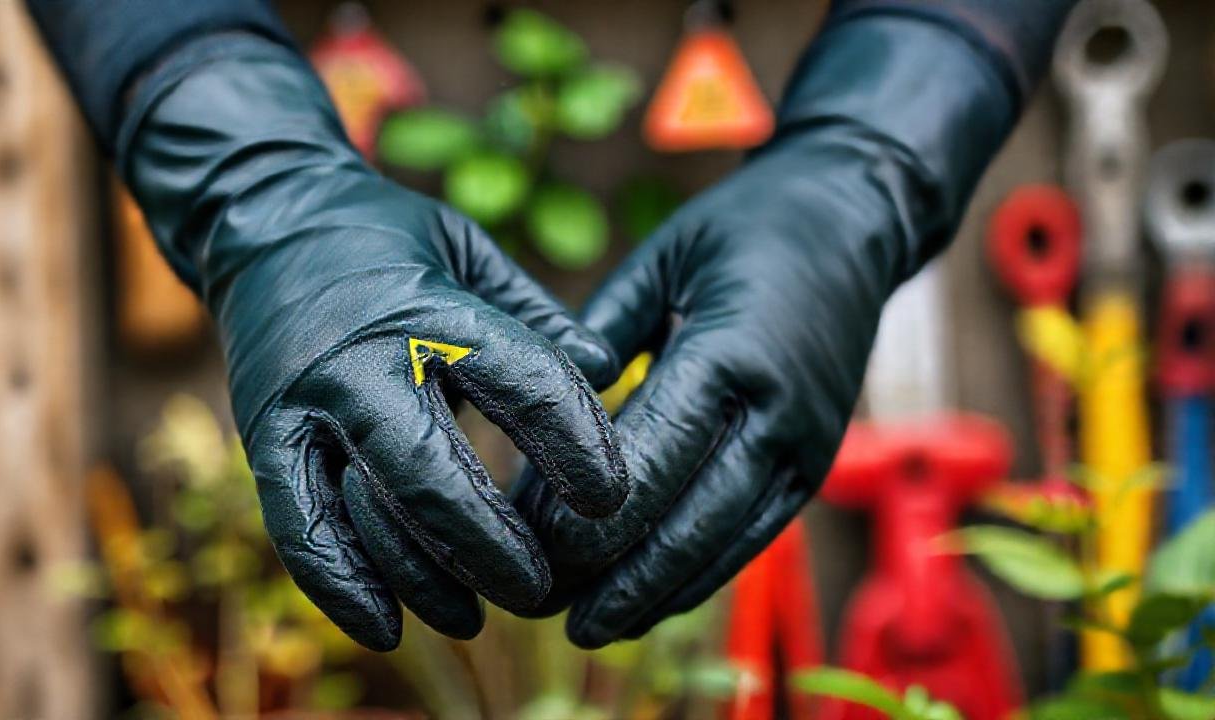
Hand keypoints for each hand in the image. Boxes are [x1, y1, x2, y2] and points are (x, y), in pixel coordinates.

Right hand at [122, 36, 625, 649]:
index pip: (519, 382)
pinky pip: (297, 528)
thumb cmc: (389, 240)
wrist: (262, 218)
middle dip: (492, 544)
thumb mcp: (471, 250)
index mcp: (430, 309)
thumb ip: (538, 314)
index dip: (575, 444)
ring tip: (476, 619)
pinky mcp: (261, 438)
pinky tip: (389, 628)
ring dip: (423, 579)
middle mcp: (361, 363)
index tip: (616, 499)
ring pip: (364, 514)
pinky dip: (341, 587)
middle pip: (432, 474)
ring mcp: (303, 406)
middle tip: (541, 588)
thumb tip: (613, 368)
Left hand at [514, 134, 891, 645]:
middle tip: (539, 605)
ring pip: (723, 547)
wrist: (853, 223)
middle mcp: (778, 413)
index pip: (653, 451)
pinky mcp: (813, 468)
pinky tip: (648, 604)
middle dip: (612, 573)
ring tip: (586, 625)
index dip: (590, 508)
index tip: (531, 544)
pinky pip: (752, 540)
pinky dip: (699, 579)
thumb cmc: (742, 233)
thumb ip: (603, 334)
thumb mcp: (662, 259)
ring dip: (653, 594)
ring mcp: (805, 448)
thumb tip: (542, 411)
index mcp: (732, 352)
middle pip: (687, 518)